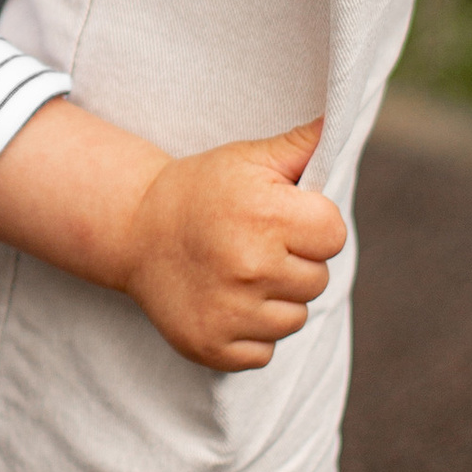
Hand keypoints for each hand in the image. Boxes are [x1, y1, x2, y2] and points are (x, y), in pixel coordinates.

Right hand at [113, 119, 345, 371]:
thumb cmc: (201, 190)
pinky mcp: (215, 347)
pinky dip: (252, 331)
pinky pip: (266, 350)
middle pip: (319, 280)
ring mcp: (231, 312)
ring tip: (241, 273)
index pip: (334, 235)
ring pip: (295, 318)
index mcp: (266, 216)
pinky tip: (227, 301)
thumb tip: (335, 121)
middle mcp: (251, 267)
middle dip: (296, 262)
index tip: (283, 219)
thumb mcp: (246, 158)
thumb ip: (299, 146)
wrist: (135, 230)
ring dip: (276, 299)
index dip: (314, 225)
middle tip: (256, 245)